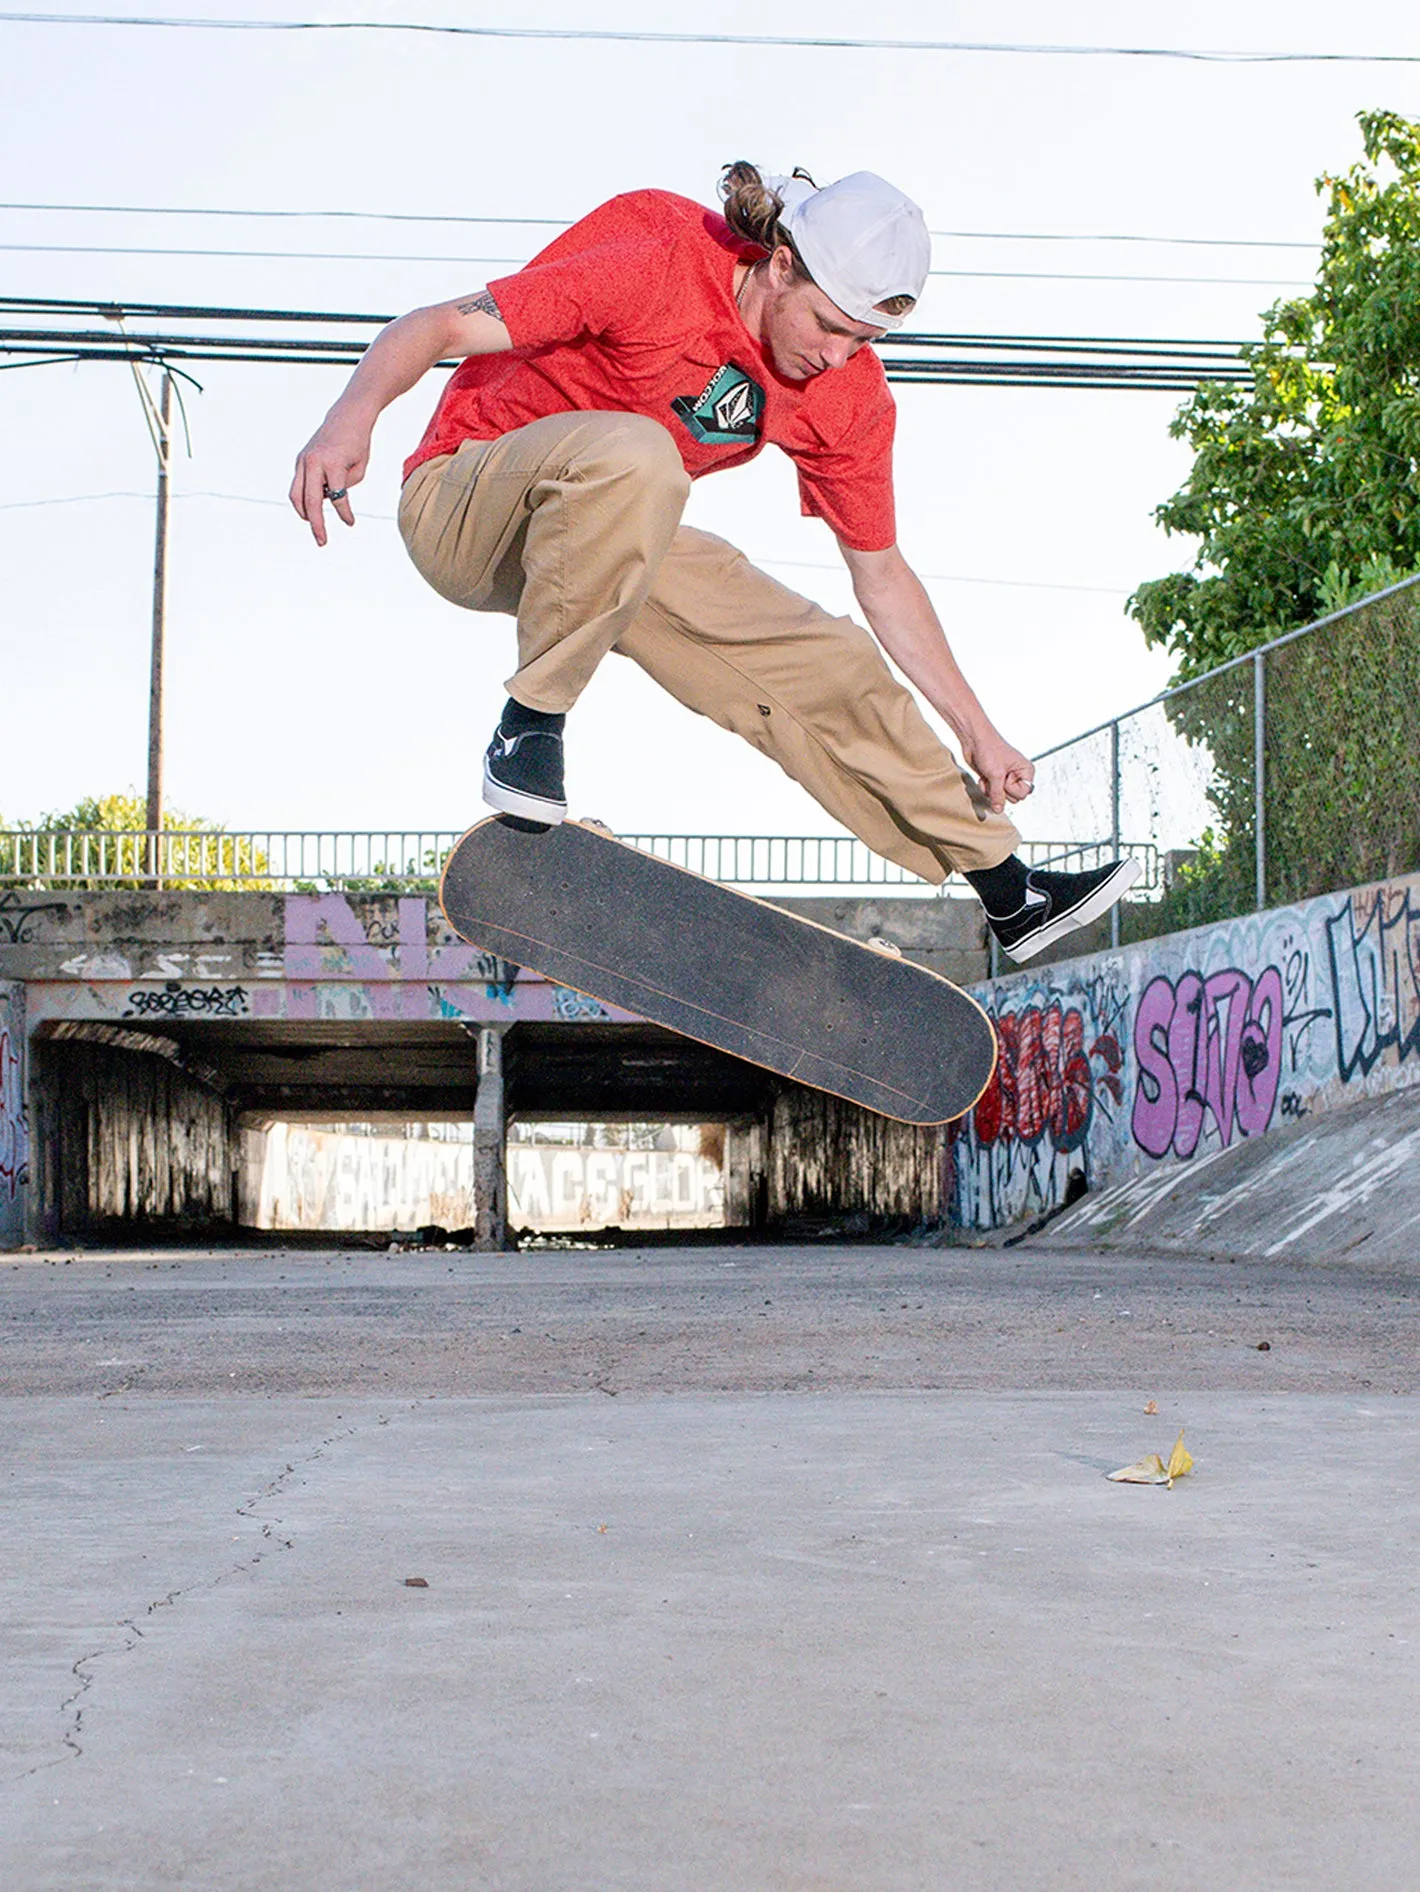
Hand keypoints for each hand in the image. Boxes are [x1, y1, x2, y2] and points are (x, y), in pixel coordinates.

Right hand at [289, 414, 371, 545]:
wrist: (347, 416)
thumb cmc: (358, 444)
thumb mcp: (359, 468)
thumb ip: (344, 487)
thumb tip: (328, 500)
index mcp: (332, 463)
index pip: (337, 497)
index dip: (344, 513)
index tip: (351, 523)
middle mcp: (313, 462)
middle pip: (310, 501)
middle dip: (316, 524)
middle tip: (322, 542)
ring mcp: (303, 460)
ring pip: (296, 495)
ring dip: (304, 514)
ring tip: (315, 527)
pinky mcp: (300, 460)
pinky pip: (298, 486)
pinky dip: (304, 500)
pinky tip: (313, 509)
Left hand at [964, 729, 1034, 814]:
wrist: (973, 740)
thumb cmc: (989, 749)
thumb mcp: (995, 775)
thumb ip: (998, 795)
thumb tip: (998, 810)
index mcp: (1026, 771)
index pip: (1023, 794)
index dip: (1011, 789)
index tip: (1004, 777)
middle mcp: (1018, 775)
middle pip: (1013, 798)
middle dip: (1000, 790)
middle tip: (996, 776)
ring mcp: (1006, 778)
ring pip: (1001, 797)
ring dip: (991, 790)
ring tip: (988, 775)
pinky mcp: (995, 779)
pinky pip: (992, 793)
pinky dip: (985, 787)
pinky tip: (983, 776)